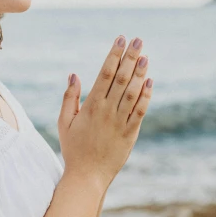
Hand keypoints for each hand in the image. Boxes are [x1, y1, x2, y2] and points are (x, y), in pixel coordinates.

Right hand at [57, 35, 152, 189]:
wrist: (87, 176)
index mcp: (91, 106)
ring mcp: (120, 122)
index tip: (120, 40)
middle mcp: (107, 111)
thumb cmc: (74, 148)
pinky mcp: (130, 133)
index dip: (114, 55)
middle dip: (130, 57)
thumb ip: (70, 98)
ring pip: (132, 92)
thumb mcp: (65, 122)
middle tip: (138, 40)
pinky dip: (146, 96)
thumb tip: (74, 75)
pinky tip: (150, 82)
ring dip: (140, 73)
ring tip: (146, 56)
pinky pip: (140, 111)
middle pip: (121, 78)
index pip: (105, 74)